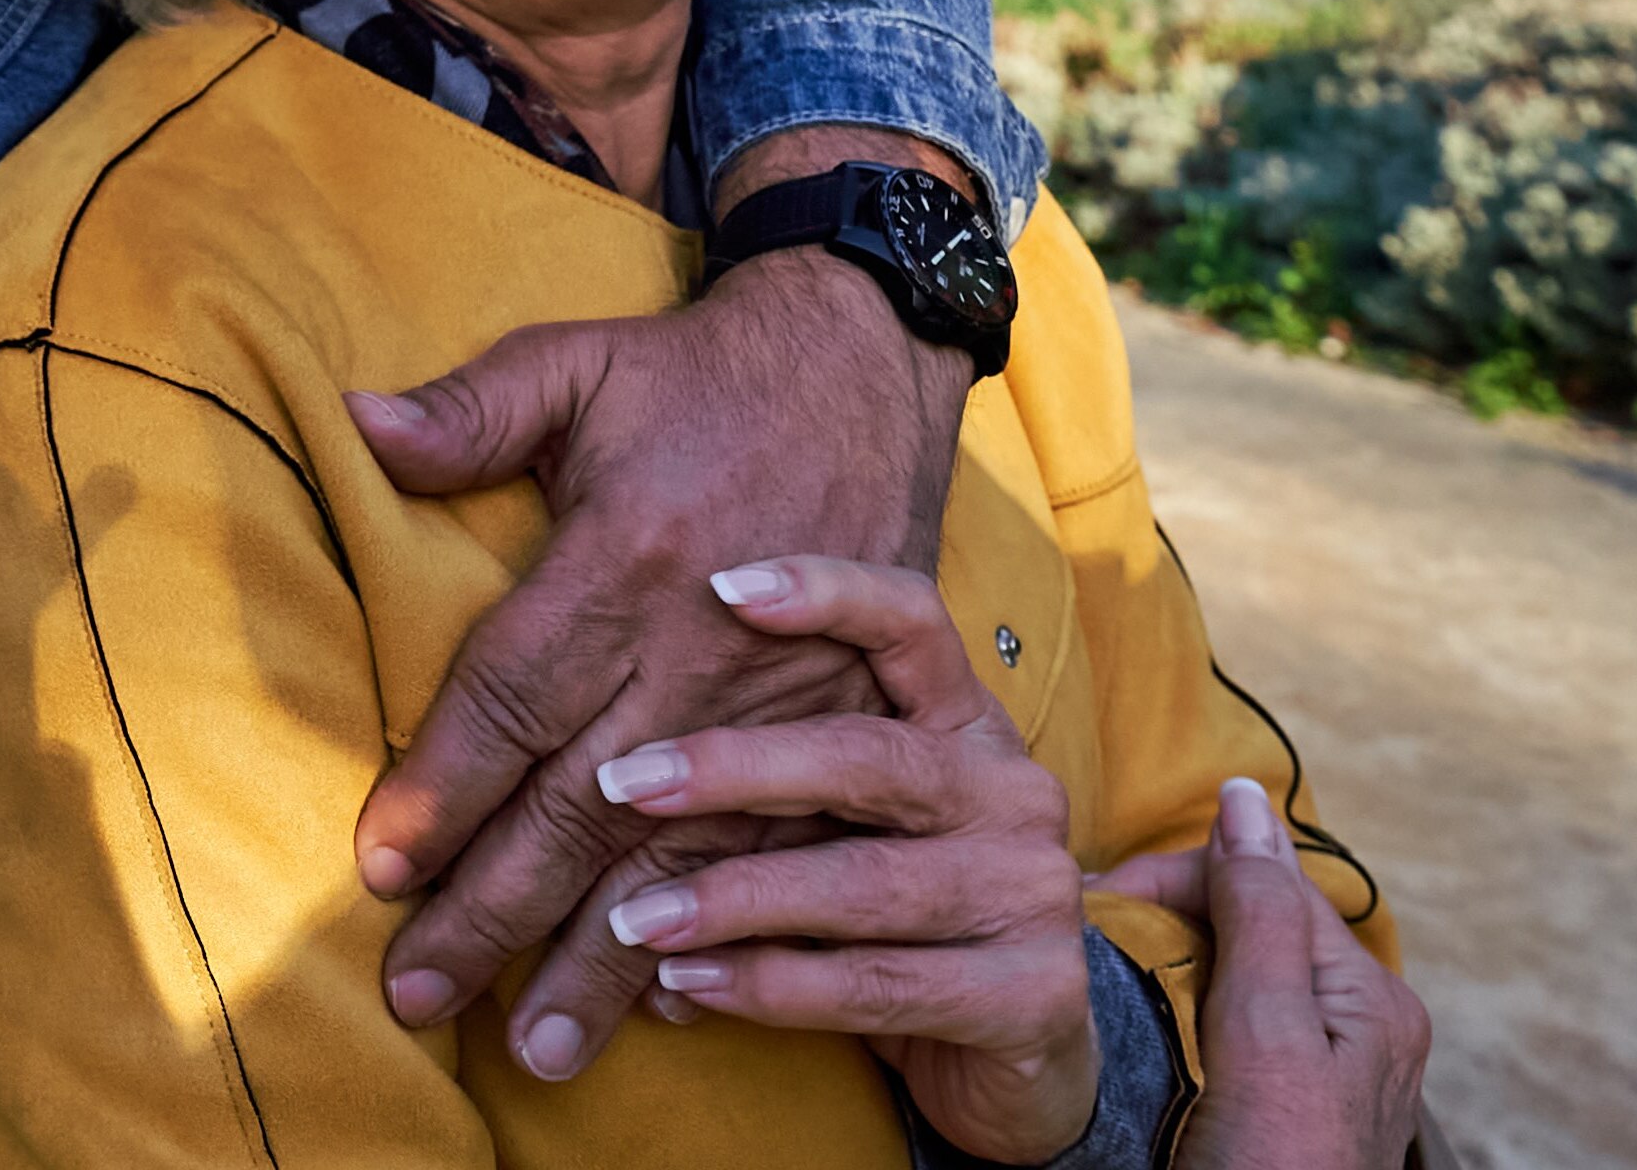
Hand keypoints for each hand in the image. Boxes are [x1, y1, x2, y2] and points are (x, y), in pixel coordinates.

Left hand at [340, 132, 972, 1079]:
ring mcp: (776, 694)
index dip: (444, 782)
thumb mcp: (581, 362)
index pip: (514, 693)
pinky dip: (727, 931)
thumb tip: (358, 423)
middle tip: (418, 991)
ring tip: (535, 1046)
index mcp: (626, 558)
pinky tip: (675, 1005)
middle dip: (495, 904)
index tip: (381, 865)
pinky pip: (778, 848)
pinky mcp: (837, 720)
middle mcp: (697, 642)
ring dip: (603, 954)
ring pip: (678, 849)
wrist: (867, 368)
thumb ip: (472, 408)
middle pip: (582, 798)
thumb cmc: (698, 374)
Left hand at [576, 558, 1096, 1161]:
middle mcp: (1010, 792)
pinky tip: (687, 983)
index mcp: (967, 724)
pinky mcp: (1032, 995)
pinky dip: (769, 985)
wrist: (1020, 1050)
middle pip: (866, 756)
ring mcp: (1031, 892)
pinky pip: (876, 984)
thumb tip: (605, 761)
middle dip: (732, 769)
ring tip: (630, 919)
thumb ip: (766, 790)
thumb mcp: (843, 829)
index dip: (827, 593)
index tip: (719, 585)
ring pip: (861, 883)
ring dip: (730, 900)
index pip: (912, 625)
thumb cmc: (895, 915)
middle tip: (620, 783)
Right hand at [1099, 778, 1430, 1169]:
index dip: (1180, 878)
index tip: (1096, 902)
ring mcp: (1315, 1072)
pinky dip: (1169, 1019)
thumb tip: (1243, 797)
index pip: (1267, 882)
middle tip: (1083, 943)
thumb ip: (1258, 917)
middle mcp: (1354, 1028)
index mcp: (1372, 999)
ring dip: (1160, 969)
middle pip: (1248, 926)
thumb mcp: (1267, 1041)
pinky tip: (1130, 1034)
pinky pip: (1219, 1032)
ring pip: (1227, 976)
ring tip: (1097, 983)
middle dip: (1166, 922)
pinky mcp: (1272, 1108)